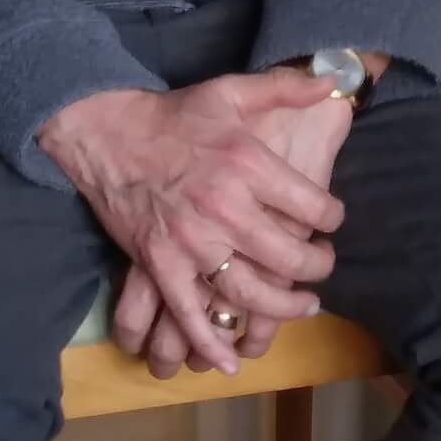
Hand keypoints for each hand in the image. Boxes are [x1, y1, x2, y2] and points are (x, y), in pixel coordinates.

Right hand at [121, 79, 361, 378]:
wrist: (107, 132)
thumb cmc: (176, 114)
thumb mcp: (233, 88)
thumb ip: (286, 86)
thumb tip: (333, 80)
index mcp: (246, 164)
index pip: (311, 205)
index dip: (332, 217)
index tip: (333, 220)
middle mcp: (223, 207)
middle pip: (286, 255)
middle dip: (316, 267)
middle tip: (324, 267)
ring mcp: (189, 241)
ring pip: (247, 291)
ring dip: (281, 308)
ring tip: (304, 307)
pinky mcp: (158, 263)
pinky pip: (187, 312)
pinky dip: (209, 341)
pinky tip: (231, 360)